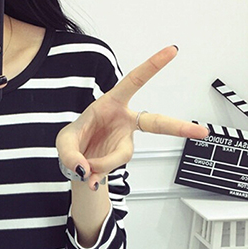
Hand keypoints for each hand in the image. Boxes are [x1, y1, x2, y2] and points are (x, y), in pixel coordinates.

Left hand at [55, 46, 208, 190]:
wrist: (74, 163)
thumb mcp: (64, 142)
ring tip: (85, 167)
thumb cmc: (74, 141)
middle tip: (201, 132)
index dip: (153, 66)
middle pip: (156, 123)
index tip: (173, 51)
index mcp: (112, 104)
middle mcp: (124, 122)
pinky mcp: (119, 160)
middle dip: (178, 127)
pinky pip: (112, 169)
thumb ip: (71, 154)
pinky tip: (89, 179)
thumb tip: (85, 169)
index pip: (134, 82)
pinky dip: (97, 176)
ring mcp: (124, 143)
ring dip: (102, 163)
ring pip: (122, 155)